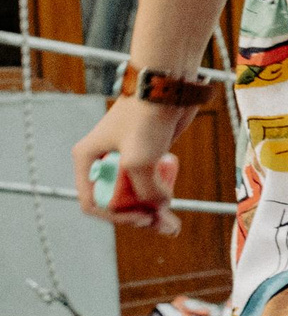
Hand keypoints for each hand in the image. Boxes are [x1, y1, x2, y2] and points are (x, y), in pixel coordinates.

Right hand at [71, 98, 188, 235]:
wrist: (167, 89)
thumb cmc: (146, 118)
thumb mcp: (141, 161)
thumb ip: (148, 191)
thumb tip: (159, 207)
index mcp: (87, 160)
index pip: (93, 202)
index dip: (116, 216)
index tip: (142, 217)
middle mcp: (103, 162)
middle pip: (115, 202)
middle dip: (137, 217)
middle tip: (163, 226)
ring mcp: (125, 160)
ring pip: (134, 196)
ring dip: (150, 213)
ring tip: (171, 227)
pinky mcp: (147, 156)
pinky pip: (147, 185)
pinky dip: (158, 200)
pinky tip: (172, 210)